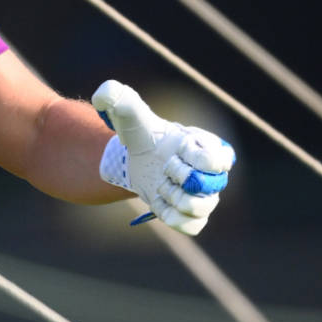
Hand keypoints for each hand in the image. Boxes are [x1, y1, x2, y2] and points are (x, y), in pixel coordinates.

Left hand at [92, 80, 234, 235]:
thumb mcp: (128, 113)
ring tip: (160, 185)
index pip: (218, 161)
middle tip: (163, 167)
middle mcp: (213, 173)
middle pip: (205, 185)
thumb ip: (118, 97)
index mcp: (207, 146)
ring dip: (172, 197)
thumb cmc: (141, 134)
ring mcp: (205, 195)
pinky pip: (192, 226)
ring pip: (199, 207)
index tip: (173, 151)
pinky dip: (171, 215)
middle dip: (177, 176)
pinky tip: (159, 201)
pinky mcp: (193, 215)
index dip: (193, 159)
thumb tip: (103, 96)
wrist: (137, 160)